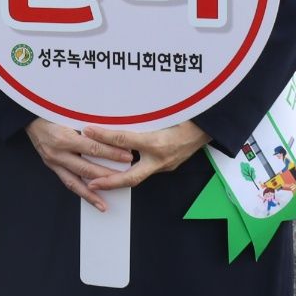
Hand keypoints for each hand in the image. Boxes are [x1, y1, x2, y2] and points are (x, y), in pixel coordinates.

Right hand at [25, 118, 139, 211]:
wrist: (29, 116)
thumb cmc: (51, 111)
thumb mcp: (69, 114)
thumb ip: (88, 125)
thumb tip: (112, 133)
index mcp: (63, 137)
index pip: (92, 148)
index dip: (111, 153)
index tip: (128, 156)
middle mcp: (57, 152)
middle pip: (87, 168)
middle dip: (108, 174)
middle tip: (126, 177)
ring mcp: (53, 161)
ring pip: (76, 182)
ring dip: (92, 193)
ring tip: (105, 204)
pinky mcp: (51, 166)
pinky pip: (67, 182)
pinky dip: (81, 192)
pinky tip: (92, 198)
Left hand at [81, 121, 210, 192]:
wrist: (207, 126)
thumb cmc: (185, 115)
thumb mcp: (161, 112)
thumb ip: (138, 116)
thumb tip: (114, 111)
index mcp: (157, 142)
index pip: (124, 140)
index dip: (104, 135)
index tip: (87, 131)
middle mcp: (160, 158)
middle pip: (131, 177)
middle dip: (110, 182)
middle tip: (92, 184)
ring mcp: (165, 165)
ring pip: (137, 176)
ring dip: (119, 179)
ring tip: (98, 179)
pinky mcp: (167, 167)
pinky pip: (145, 170)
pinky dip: (130, 171)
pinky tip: (118, 168)